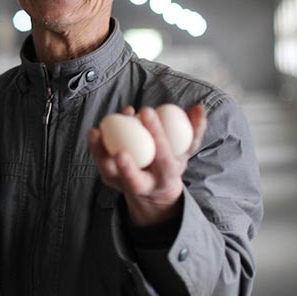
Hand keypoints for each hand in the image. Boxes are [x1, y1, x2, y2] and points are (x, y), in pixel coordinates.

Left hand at [88, 105, 206, 225]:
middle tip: (118, 143)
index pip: (163, 157)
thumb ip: (195, 130)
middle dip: (126, 164)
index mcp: (166, 177)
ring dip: (100, 152)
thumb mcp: (186, 150)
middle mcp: (144, 185)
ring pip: (109, 172)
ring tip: (97, 130)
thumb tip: (199, 107)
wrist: (155, 188)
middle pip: (133, 178)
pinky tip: (98, 129)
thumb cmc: (171, 161)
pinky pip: (100, 163)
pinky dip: (98, 147)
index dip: (156, 134)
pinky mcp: (109, 179)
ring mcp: (124, 184)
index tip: (147, 110)